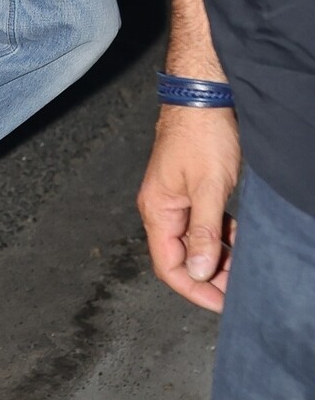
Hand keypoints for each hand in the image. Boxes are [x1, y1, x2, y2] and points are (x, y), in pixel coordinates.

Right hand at [136, 104, 240, 312]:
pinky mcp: (189, 189)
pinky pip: (201, 223)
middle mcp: (161, 207)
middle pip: (180, 256)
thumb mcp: (208, 188)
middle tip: (237, 287)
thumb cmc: (201, 135)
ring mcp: (175, 198)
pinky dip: (219, 235)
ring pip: (193, 241)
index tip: (221, 302)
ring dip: (217, 256)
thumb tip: (199, 271)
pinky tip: (237, 237)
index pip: (168, 265)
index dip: (194, 288)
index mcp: (157, 209)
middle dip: (208, 275)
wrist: (203, 97)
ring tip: (242, 265)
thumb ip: (204, 233)